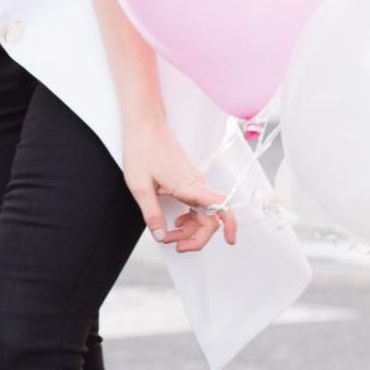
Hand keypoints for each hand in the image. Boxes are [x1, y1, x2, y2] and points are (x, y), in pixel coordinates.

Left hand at [122, 120, 237, 252]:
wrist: (145, 125)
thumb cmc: (142, 149)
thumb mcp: (139, 186)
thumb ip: (151, 213)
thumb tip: (160, 236)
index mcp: (187, 185)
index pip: (219, 206)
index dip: (229, 224)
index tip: (230, 240)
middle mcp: (196, 183)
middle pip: (211, 218)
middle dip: (196, 238)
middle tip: (174, 244)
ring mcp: (193, 181)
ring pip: (203, 212)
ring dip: (190, 229)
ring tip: (169, 234)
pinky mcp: (188, 179)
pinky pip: (197, 204)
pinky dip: (189, 218)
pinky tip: (176, 221)